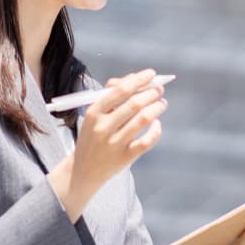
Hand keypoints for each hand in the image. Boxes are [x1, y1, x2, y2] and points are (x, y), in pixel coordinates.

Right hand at [48, 69, 166, 220]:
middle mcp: (103, 128)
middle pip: (134, 104)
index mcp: (93, 113)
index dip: (138, 80)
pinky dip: (156, 130)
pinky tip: (157, 124)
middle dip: (151, 93)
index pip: (119, 91)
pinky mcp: (125, 157)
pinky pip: (147, 140)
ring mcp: (114, 144)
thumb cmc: (93, 137)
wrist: (83, 171)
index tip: (151, 74)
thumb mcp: (94, 116)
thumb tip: (136, 78)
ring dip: (157, 107)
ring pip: (144, 119)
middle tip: (159, 89)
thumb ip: (112, 96)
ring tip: (162, 103)